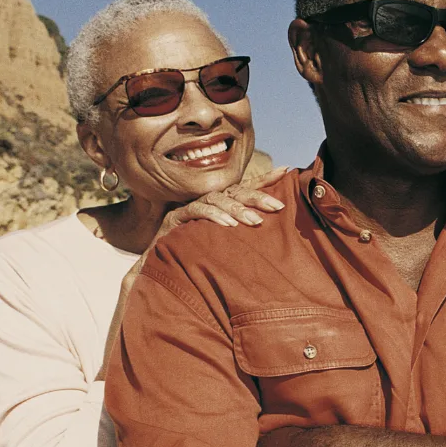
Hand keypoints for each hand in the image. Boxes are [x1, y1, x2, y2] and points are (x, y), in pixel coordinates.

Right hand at [97, 166, 287, 379]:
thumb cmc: (197, 265)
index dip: (264, 179)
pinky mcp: (174, 219)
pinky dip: (213, 216)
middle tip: (277, 206)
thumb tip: (274, 241)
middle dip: (257, 196)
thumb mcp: (227, 251)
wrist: (159, 275)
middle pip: (234, 191)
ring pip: (216, 200)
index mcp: (220, 207)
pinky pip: (195, 211)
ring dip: (237, 210)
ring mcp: (189, 208)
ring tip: (256, 222)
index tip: (286, 171)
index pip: (244, 188)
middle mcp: (205, 203)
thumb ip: (245, 242)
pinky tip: (228, 226)